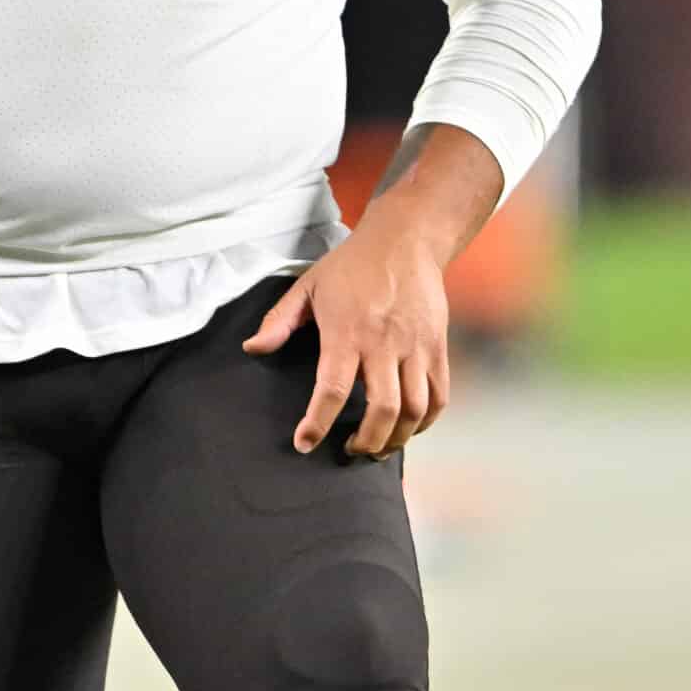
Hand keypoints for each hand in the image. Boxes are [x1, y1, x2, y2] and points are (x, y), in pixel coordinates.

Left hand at [242, 202, 453, 458]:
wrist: (405, 239)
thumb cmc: (351, 265)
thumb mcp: (307, 286)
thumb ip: (279, 320)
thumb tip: (252, 349)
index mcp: (347, 332)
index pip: (332, 389)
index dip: (317, 423)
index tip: (304, 444)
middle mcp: (384, 344)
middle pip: (382, 410)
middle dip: (366, 442)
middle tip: (350, 451)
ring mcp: (415, 347)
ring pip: (414, 410)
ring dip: (396, 439)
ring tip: (378, 448)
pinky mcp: (438, 347)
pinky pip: (439, 396)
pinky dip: (425, 422)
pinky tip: (407, 429)